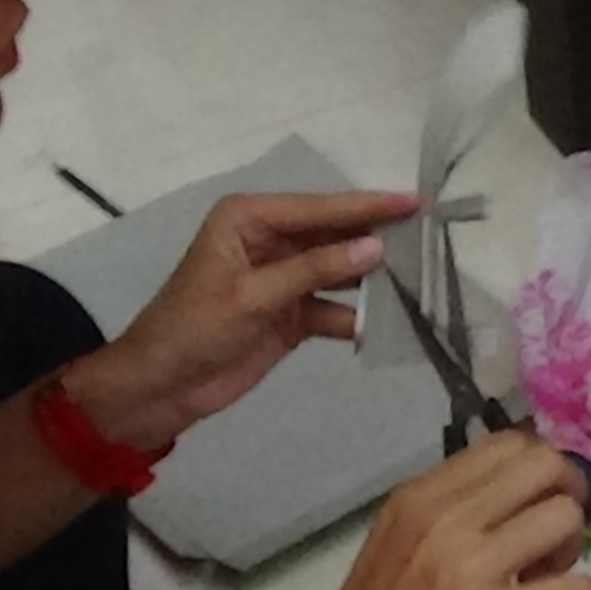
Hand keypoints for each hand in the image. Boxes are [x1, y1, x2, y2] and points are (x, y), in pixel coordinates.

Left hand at [69, 189, 412, 447]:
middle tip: (431, 235)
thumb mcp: (253, 296)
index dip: (368, 206)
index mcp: (250, 219)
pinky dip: (357, 317)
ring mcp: (283, 280)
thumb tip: (376, 246)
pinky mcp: (290, 316)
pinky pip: (333, 309)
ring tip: (423, 276)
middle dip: (378, 237)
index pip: (320, 208)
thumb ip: (315, 269)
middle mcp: (270, 241)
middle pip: (334, 234)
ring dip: (374, 278)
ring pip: (339, 270)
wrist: (159, 388)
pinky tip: (389, 324)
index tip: (416, 201)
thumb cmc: (193, 329)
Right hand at [283, 434, 590, 589]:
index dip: (539, 467)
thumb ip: (447, 513)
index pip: (506, 445)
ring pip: (561, 518)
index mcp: (417, 497)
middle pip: (541, 466)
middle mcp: (443, 519)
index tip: (542, 497)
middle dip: (567, 490)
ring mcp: (468, 569)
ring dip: (572, 542)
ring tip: (553, 573)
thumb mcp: (395, 543)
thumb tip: (514, 498)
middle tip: (559, 530)